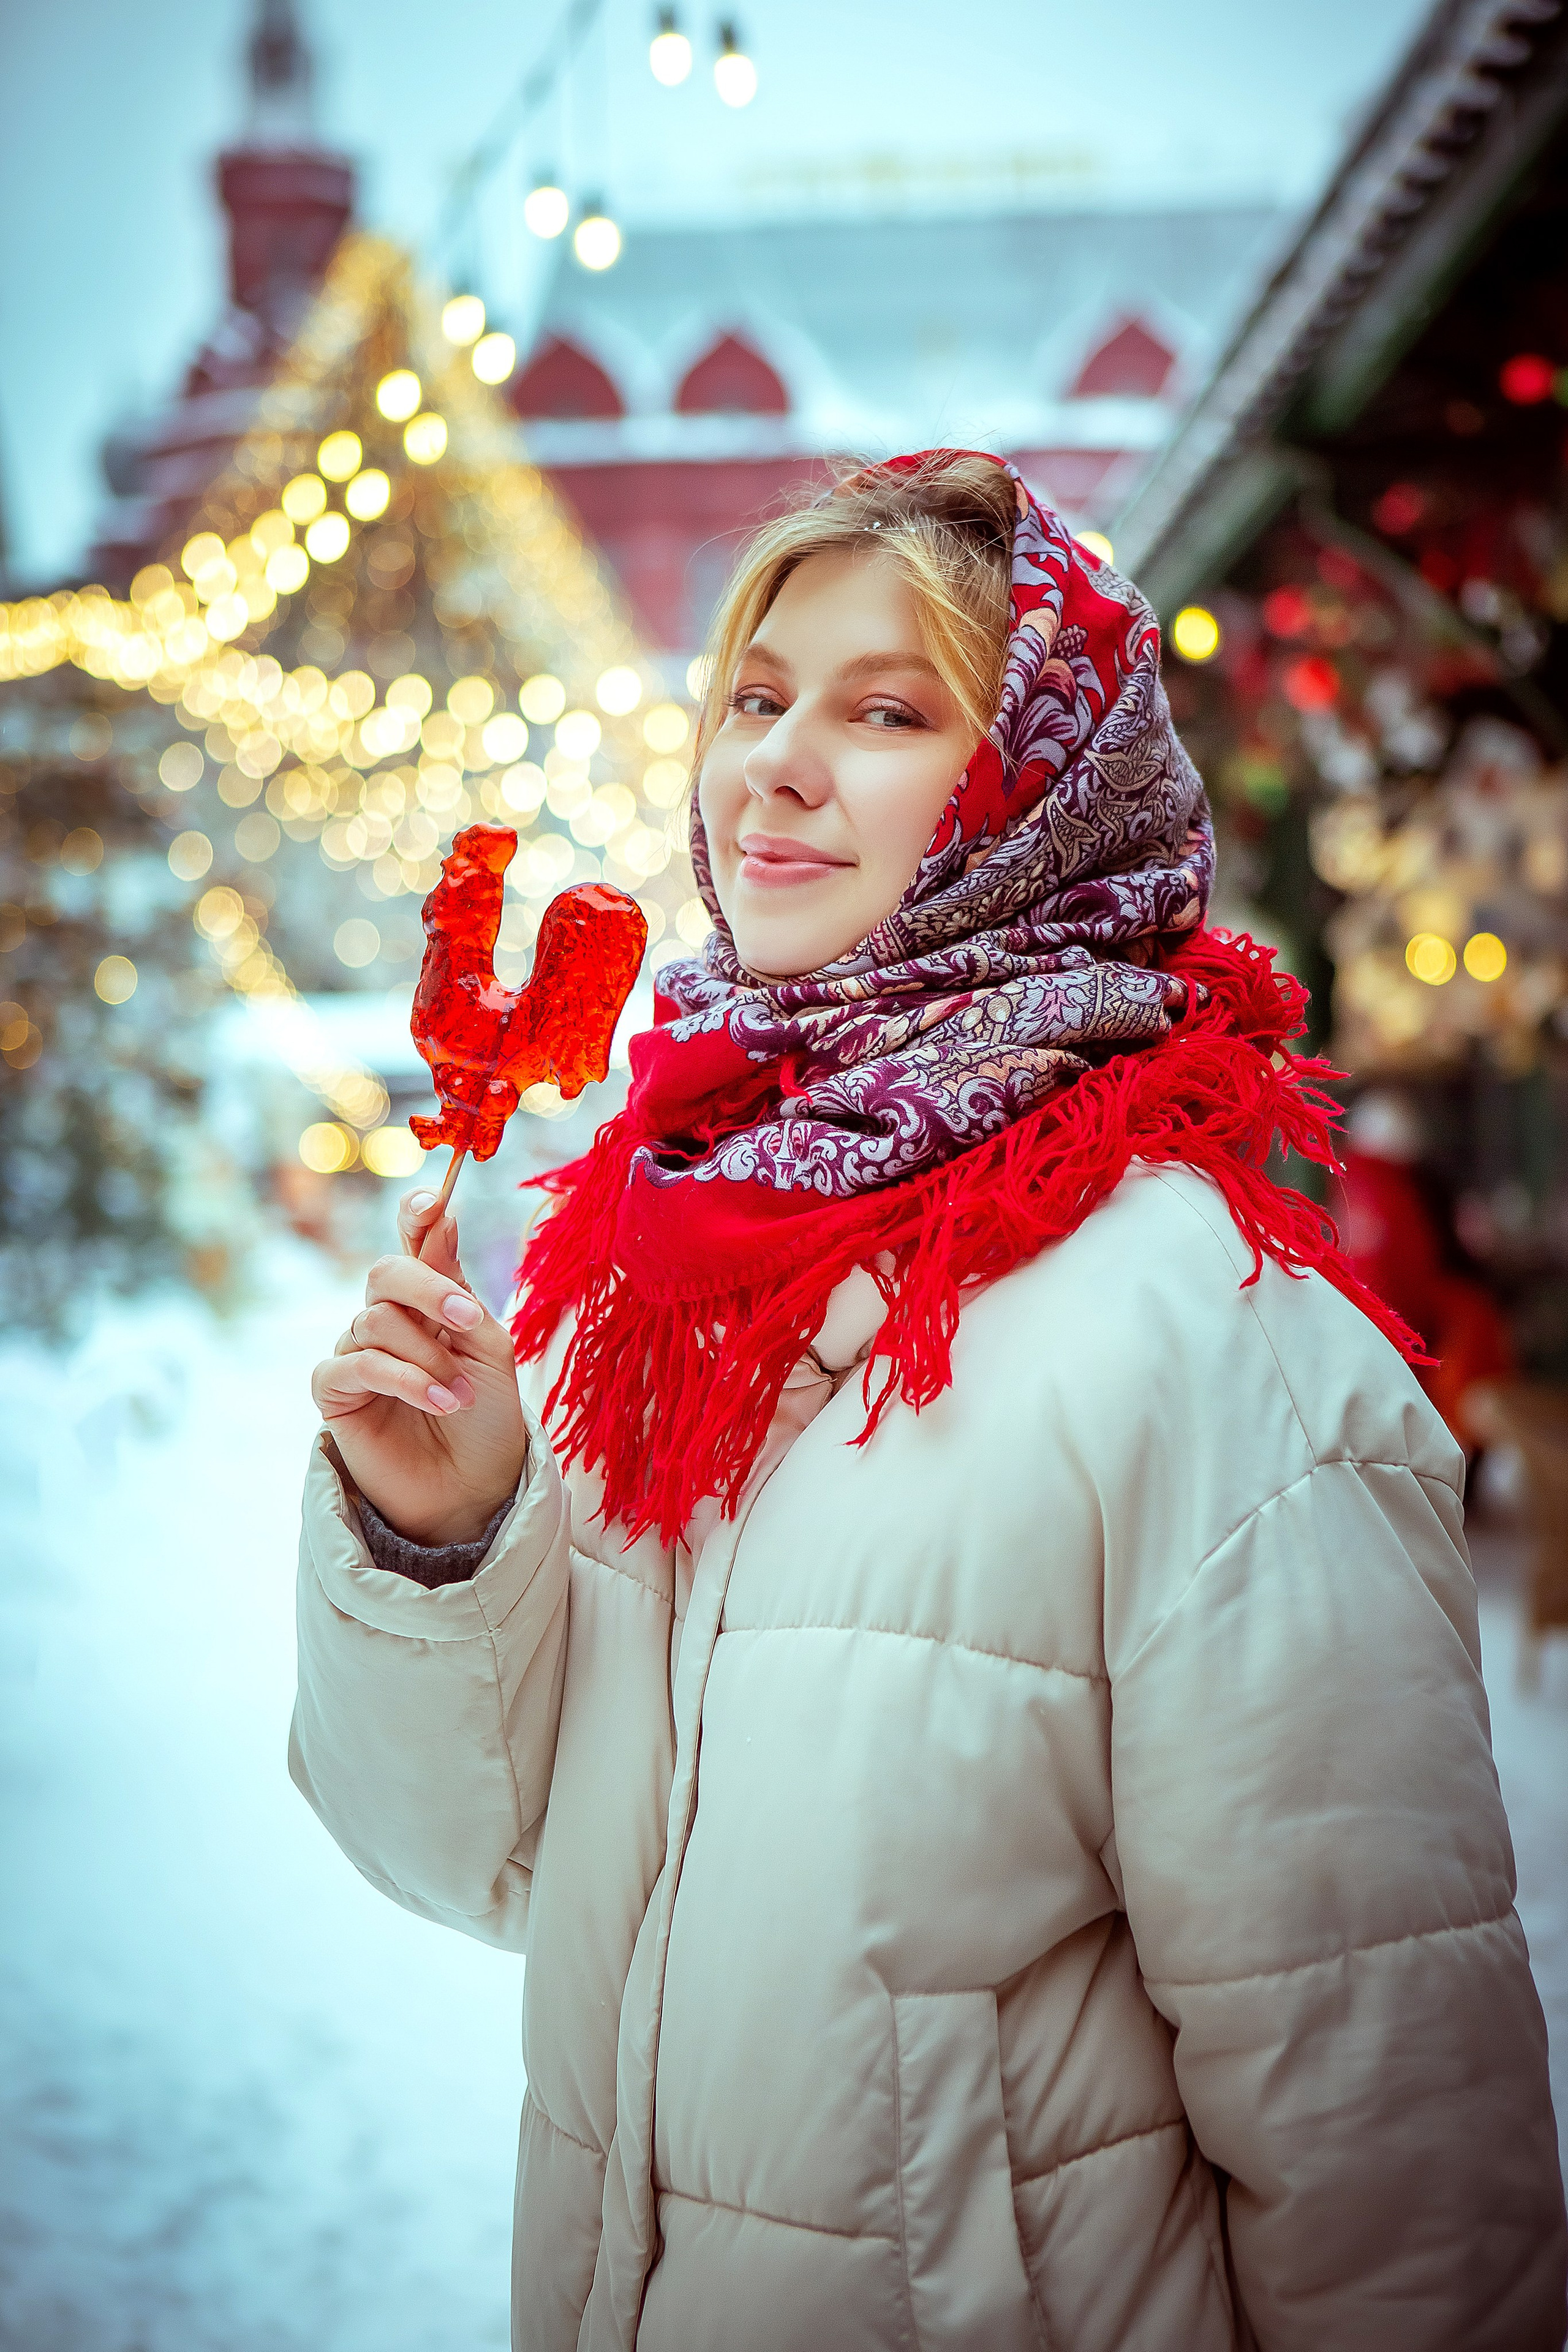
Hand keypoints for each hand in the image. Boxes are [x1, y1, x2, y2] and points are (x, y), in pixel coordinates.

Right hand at [310, 1190, 526, 1545]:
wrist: (475, 1488)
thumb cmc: (488, 1418)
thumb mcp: (488, 1348)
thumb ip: (459, 1290)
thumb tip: (440, 1214)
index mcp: (430, 1302)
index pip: (414, 1245)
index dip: (417, 1217)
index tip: (434, 1202)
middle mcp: (389, 1320)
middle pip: (384, 1273)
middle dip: (426, 1288)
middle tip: (465, 1319)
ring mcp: (358, 1354)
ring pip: (374, 1321)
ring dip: (426, 1356)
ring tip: (459, 1394)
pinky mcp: (336, 1393)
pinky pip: (356, 1364)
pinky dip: (403, 1379)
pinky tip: (439, 1402)